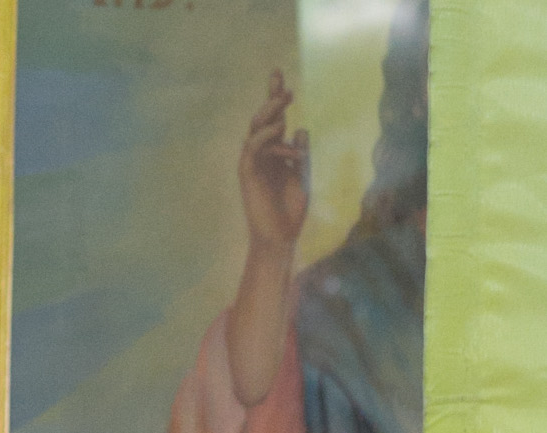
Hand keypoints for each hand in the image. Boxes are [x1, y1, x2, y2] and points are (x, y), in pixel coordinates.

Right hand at [238, 70, 308, 253]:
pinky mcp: (248, 174)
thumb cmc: (291, 211)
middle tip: (286, 86)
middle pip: (262, 118)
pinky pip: (253, 148)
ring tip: (286, 101)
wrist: (280, 237)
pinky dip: (266, 136)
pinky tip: (279, 128)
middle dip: (272, 99)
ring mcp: (253, 163)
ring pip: (256, 129)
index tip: (278, 75)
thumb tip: (300, 129)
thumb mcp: (303, 176)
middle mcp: (261, 155)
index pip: (273, 120)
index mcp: (274, 153)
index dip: (274, 97)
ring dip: (270, 112)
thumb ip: (300, 154)